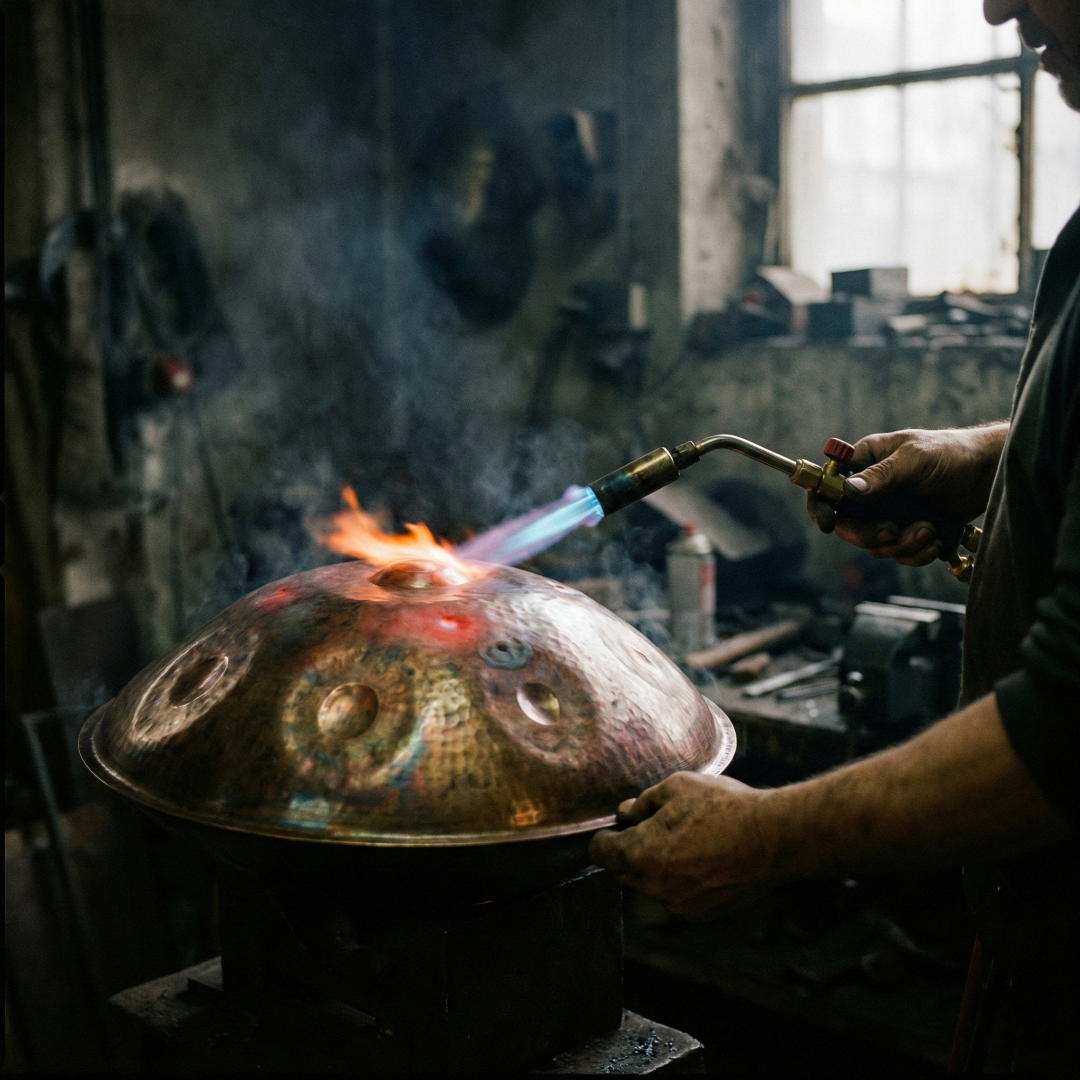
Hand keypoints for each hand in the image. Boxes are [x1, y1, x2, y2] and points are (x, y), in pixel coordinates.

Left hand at [588, 772, 785, 918]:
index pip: (599, 852)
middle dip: (632, 849)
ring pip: (652, 883)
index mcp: (639, 854)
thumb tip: (626, 812)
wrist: (772, 838)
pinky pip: (677, 895)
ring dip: (658, 865)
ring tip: (689, 839)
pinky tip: (706, 858)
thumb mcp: (676, 787)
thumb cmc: (723, 807)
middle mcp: (653, 886)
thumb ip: (643, 802)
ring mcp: (678, 904)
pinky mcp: (701, 913)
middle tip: (660, 825)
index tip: (622, 824)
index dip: (607, 834)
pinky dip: (682, 880)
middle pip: (623, 869)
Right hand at [807, 423, 1007, 565]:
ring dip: (901, 545)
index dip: (821, 506)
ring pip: (875, 544)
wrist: (991, 474)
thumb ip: (882, 475)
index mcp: (864, 462)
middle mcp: (871, 490)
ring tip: (929, 530)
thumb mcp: (916, 459)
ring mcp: (889, 512)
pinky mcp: (909, 530)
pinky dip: (916, 553)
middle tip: (892, 532)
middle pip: (847, 524)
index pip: (827, 486)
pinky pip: (899, 553)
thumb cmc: (953, 453)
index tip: (829, 524)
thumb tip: (847, 490)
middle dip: (870, 535)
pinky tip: (937, 538)